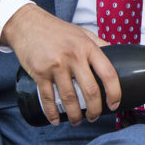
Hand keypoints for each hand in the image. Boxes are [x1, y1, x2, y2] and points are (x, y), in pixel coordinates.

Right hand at [2, 4, 117, 124]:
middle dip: (94, 110)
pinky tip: (55, 120)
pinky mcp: (40, 72)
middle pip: (90, 91)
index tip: (114, 104)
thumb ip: (99, 45)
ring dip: (75, 115)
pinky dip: (52, 112)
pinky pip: (48, 98)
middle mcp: (74, 56)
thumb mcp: (83, 33)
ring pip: (69, 98)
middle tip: (94, 117)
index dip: (114, 92)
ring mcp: (56, 65)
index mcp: (88, 47)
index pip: (108, 73)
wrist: (27, 24)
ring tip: (77, 121)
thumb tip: (116, 58)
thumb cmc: (57, 30)